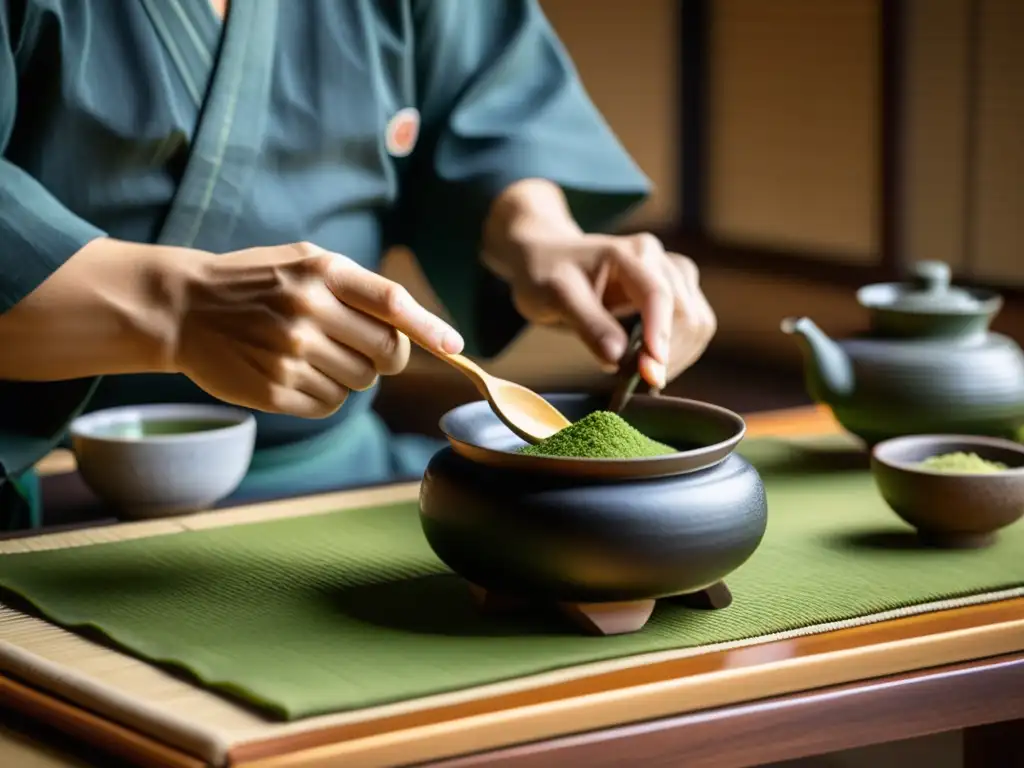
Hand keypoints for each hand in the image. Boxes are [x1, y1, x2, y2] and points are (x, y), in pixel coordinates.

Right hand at [173, 242, 462, 417]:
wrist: (183, 307)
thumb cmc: (258, 282)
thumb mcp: (306, 263)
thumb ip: (359, 287)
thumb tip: (420, 330)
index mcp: (322, 273)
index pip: (392, 303)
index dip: (430, 328)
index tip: (456, 347)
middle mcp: (307, 311)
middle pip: (387, 354)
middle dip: (387, 357)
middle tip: (366, 349)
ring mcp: (290, 354)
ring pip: (360, 383)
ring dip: (351, 374)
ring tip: (314, 353)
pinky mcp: (274, 390)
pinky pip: (329, 405)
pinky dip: (324, 394)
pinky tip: (295, 372)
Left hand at [487, 230, 715, 388]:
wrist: (544, 259)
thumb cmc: (546, 273)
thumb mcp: (556, 296)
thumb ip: (589, 325)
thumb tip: (619, 359)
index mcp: (632, 253)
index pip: (659, 295)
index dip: (660, 336)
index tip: (651, 373)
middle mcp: (659, 260)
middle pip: (686, 312)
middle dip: (667, 352)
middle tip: (636, 382)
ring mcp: (669, 276)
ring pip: (697, 321)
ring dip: (678, 355)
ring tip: (643, 376)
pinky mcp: (672, 294)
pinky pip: (693, 326)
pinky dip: (678, 351)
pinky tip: (650, 364)